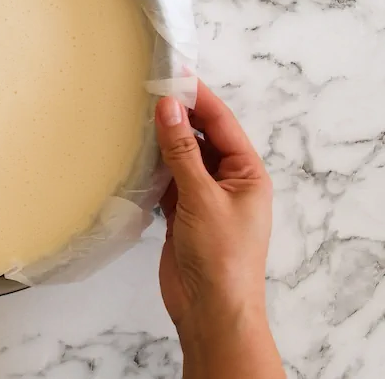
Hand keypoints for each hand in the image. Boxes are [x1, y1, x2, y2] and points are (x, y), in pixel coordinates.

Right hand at [156, 81, 280, 378]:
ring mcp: (206, 200)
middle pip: (202, 137)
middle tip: (148, 89)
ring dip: (164, 141)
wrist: (212, 311)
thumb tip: (169, 108)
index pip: (221, 123)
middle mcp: (230, 182)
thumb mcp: (202, 198)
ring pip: (183, 158)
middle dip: (179, 115)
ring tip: (137, 115)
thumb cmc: (222, 258)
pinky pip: (169, 181)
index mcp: (248, 173)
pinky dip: (154, 168)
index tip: (173, 73)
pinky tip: (136, 154)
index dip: (198, 96)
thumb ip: (182, 151)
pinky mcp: (184, 216)